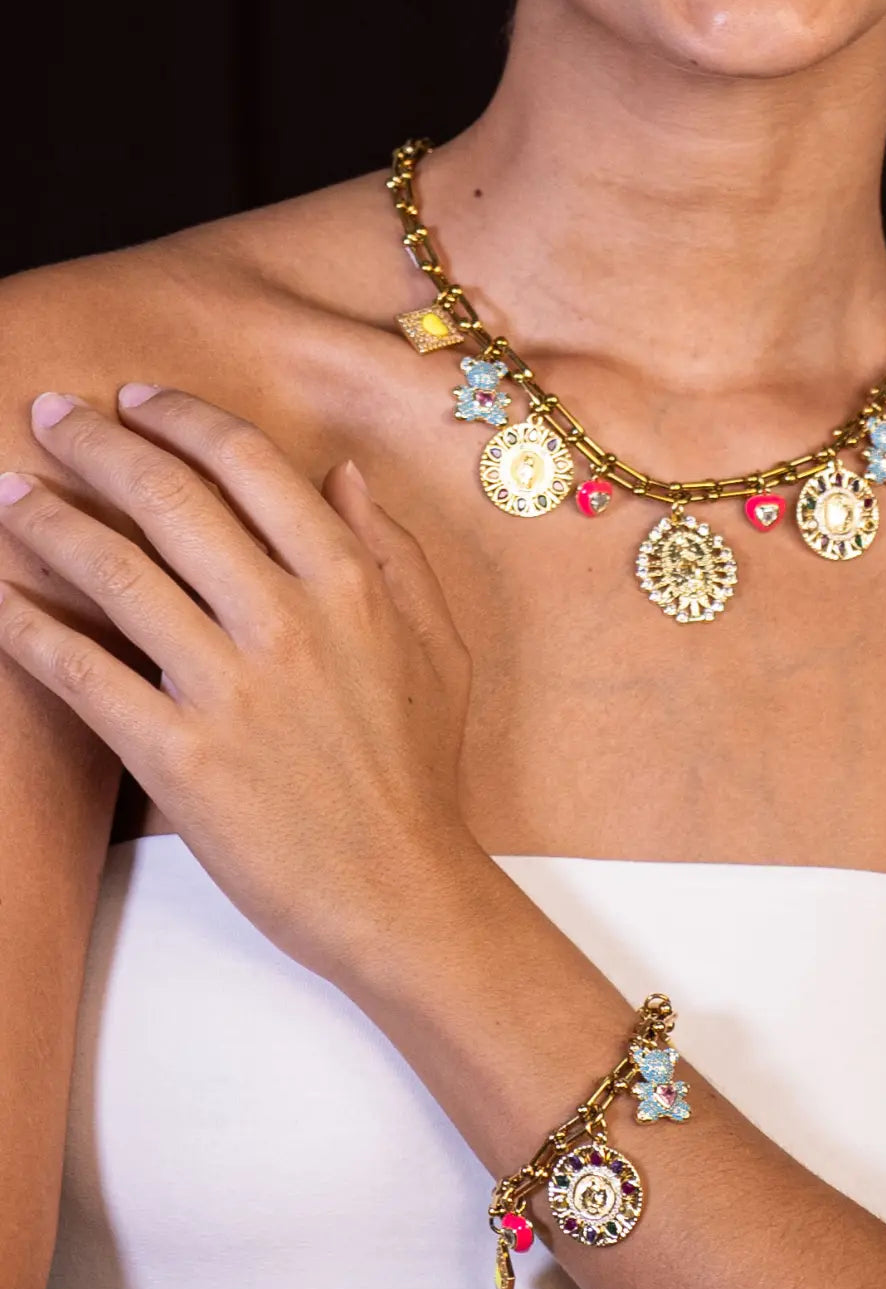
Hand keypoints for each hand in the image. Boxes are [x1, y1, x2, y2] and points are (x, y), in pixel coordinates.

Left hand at [0, 385, 475, 981]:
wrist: (399, 889)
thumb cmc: (422, 768)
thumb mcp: (439, 645)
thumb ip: (394, 552)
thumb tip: (343, 475)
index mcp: (349, 582)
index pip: (248, 464)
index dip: (182, 417)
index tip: (138, 399)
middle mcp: (284, 619)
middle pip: (168, 498)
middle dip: (95, 443)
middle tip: (48, 414)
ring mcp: (227, 688)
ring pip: (114, 573)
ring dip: (45, 520)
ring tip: (6, 492)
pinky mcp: (177, 758)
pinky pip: (82, 675)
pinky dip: (28, 629)